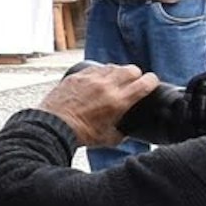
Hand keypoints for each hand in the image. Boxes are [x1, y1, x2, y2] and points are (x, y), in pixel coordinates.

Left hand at [34, 63, 155, 148]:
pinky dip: (101, 71)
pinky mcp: (77, 76)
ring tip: (117, 79)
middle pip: (131, 69)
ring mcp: (91, 78)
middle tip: (135, 80)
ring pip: (113, 66)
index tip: (153, 82)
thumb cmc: (81, 134)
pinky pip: (95, 68)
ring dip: (119, 71)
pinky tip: (99, 78)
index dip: (152, 81)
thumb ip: (122, 134)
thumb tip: (127, 132)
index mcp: (119, 101)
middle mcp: (106, 86)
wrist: (53, 126)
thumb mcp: (108, 139)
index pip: (144, 83)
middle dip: (137, 74)